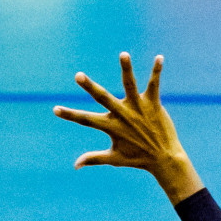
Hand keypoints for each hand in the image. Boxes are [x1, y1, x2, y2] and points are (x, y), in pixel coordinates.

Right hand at [53, 53, 202, 200]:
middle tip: (78, 75)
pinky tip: (159, 58)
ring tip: (123, 54)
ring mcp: (139, 108)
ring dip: (126, 68)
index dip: (69, 115)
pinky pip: (154, 84)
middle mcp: (123, 115)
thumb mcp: (114, 158)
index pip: (85, 120)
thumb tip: (75, 165)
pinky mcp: (154, 104)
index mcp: (111, 127)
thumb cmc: (137, 158)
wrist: (164, 158)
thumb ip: (94, 159)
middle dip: (89, 86)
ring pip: (130, 84)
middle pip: (103, 97)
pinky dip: (156, 71)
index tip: (55, 109)